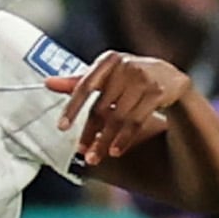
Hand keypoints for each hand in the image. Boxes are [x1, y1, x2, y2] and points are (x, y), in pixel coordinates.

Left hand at [51, 50, 196, 167]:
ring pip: (118, 117)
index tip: (62, 127)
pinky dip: (124, 138)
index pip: (85, 86)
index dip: (72, 108)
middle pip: (101, 107)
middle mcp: (126, 66)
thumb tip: (48, 82)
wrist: (170, 76)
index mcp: (108, 60)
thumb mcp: (106, 75)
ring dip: (105, 140)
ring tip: (95, 157)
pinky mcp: (158, 92)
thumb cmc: (130, 76)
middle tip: (80, 151)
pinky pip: (136, 121)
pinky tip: (115, 150)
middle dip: (89, 132)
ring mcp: (144, 79)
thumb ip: (79, 81)